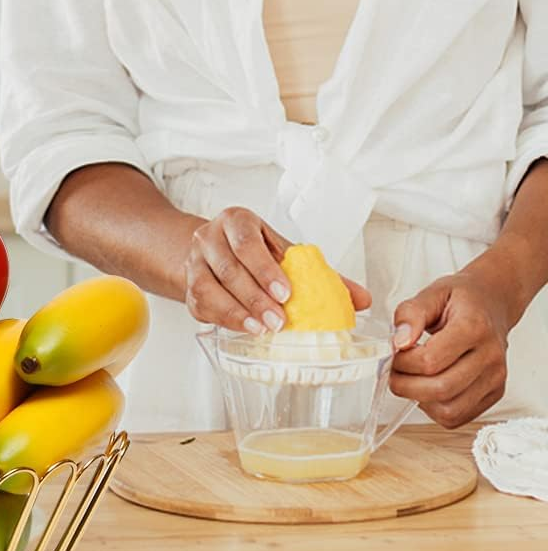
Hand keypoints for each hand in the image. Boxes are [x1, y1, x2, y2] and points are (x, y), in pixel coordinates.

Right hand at [183, 206, 370, 334]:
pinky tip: (244, 329)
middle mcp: (209, 237)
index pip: (246, 241)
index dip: (265, 268)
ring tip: (261, 329)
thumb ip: (323, 275)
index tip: (286, 293)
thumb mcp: (286, 254)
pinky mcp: (187, 287)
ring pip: (208, 287)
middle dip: (254, 297)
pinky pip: (199, 305)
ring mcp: (194, 262)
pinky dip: (222, 319)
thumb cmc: (256, 253)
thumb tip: (364, 299)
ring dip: (236, 312)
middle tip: (278, 321)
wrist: (216, 252)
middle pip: (227, 267)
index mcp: (236, 221)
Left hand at [390, 271, 512, 427]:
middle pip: (441, 389)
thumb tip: (398, 342)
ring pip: (450, 410)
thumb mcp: (431, 293)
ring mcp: (495, 379)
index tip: (393, 352)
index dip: (403, 361)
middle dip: (406, 385)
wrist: (492, 305)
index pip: (431, 360)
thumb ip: (410, 314)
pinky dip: (436, 408)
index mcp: (474, 327)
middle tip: (394, 371)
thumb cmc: (462, 299)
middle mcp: (490, 357)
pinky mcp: (494, 394)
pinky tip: (428, 387)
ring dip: (420, 400)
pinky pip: (459, 416)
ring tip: (411, 379)